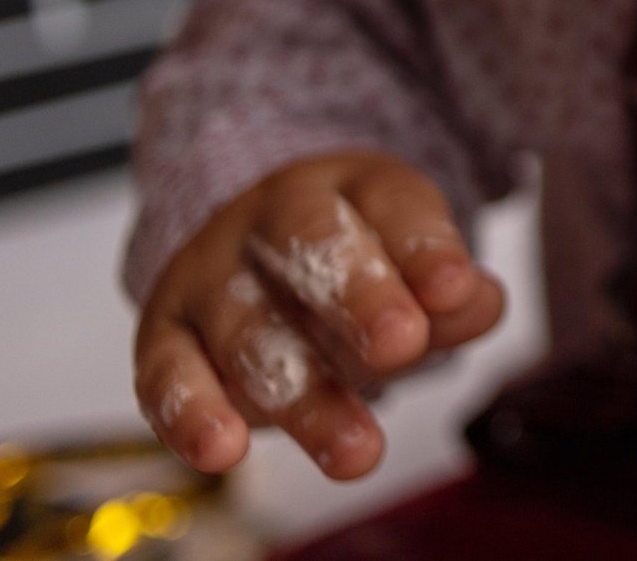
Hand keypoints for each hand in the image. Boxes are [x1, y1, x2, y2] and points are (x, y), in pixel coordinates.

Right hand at [133, 152, 506, 479]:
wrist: (257, 253)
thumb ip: (452, 292)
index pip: (391, 205)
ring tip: (357, 449)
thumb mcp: (416, 266)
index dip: (425, 249)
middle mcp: (271, 220)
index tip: (456, 289)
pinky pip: (166, 374)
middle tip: (401, 345)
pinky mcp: (163, 337)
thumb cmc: (358, 264)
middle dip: (358, 298)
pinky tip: (223, 450)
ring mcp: (211, 276)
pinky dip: (191, 414)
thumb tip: (472, 303)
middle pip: (308, 248)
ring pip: (251, 330)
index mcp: (349, 186)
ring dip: (304, 395)